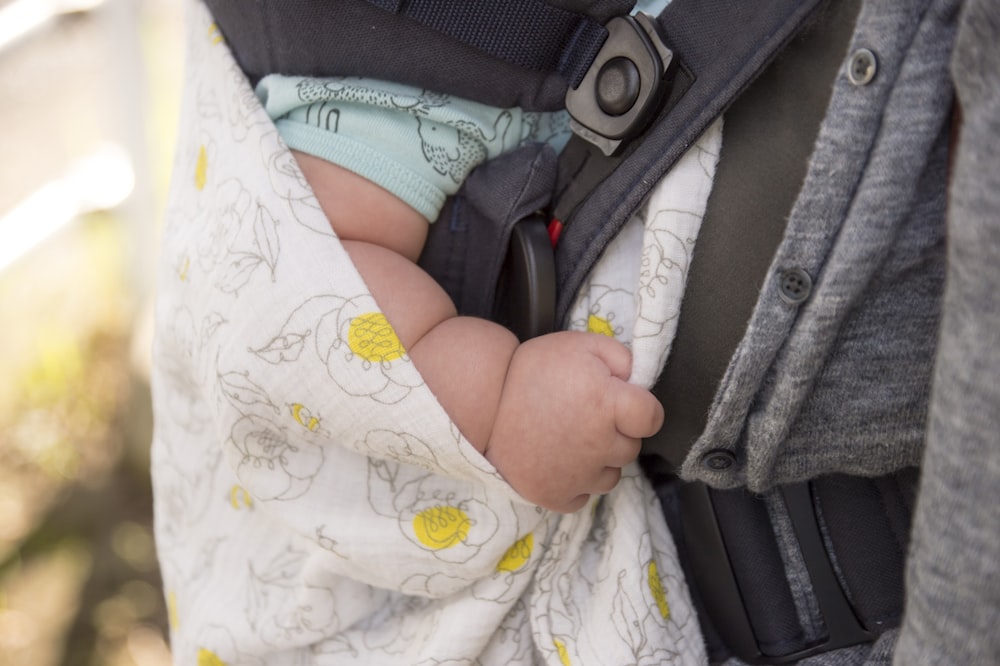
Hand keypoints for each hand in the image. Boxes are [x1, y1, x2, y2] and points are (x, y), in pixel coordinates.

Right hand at [484, 331, 663, 512]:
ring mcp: (577, 477)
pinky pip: (583, 496)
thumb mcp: (580, 345)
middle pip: (631, 448)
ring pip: (610, 476)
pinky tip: (557, 459)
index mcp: (608, 405)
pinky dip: (575, 483)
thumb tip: (639, 381)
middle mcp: (599, 446)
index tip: (621, 403)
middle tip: (584, 416)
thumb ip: (621, 359)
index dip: (639, 408)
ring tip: (569, 438)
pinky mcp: (555, 497)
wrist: (482, 402)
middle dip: (616, 433)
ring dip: (599, 460)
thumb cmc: (533, 370)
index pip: (652, 418)